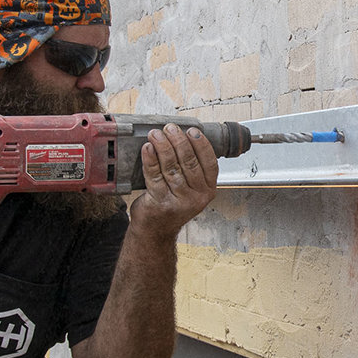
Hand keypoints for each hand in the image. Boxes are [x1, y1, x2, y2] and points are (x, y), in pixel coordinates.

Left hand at [130, 124, 218, 238]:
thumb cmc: (172, 203)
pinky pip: (154, 176)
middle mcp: (196, 197)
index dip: (201, 144)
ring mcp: (178, 201)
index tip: (191, 131)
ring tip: (155, 134)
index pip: (209, 163)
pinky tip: (148, 148)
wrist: (156, 229)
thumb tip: (183, 136)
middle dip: (178, 141)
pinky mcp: (160, 202)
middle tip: (169, 128)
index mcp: (208, 190)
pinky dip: (150, 159)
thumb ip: (193, 168)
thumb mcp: (191, 189)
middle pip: (189, 162)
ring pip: (171, 167)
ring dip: (162, 146)